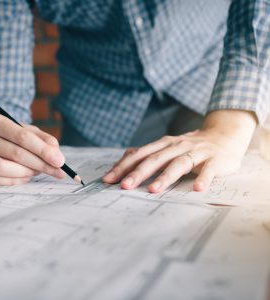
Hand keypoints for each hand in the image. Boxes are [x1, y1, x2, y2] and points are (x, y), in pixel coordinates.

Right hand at [0, 113, 65, 184]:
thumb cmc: (8, 136)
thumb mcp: (25, 131)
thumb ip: (44, 140)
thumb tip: (57, 156)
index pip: (23, 137)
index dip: (44, 151)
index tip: (60, 161)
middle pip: (16, 153)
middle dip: (41, 164)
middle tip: (56, 171)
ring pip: (3, 168)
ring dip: (26, 172)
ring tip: (37, 171)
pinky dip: (14, 181)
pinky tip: (25, 177)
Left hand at [103, 110, 256, 192]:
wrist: (223, 135)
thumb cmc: (190, 146)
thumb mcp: (167, 146)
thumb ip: (149, 152)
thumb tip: (126, 157)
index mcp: (163, 144)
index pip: (139, 155)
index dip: (123, 166)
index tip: (108, 179)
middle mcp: (177, 146)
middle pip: (155, 159)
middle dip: (138, 173)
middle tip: (124, 186)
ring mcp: (196, 152)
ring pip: (178, 164)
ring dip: (164, 177)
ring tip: (152, 190)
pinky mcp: (214, 160)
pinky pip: (209, 169)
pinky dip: (203, 178)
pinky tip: (197, 189)